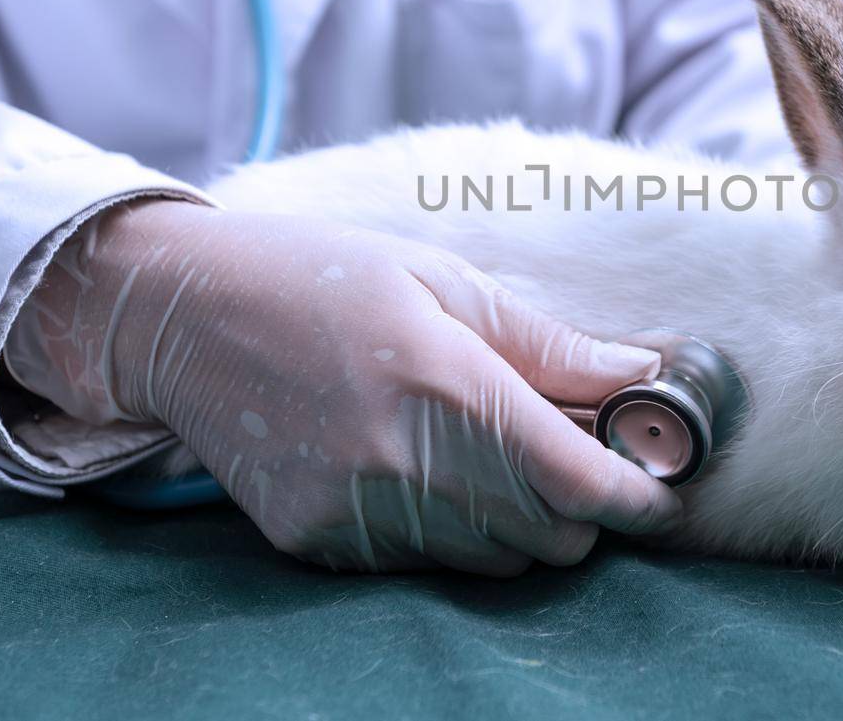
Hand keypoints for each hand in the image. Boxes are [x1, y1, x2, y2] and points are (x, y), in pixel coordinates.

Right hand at [5, 201, 680, 574]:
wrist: (182, 315)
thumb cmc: (319, 276)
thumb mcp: (438, 279)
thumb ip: (544, 341)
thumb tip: (638, 370)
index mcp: (441, 379)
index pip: (573, 479)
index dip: (634, 498)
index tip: (660, 496)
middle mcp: (399, 460)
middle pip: (546, 535)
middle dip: (582, 509)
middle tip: (572, 458)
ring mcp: (352, 510)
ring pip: (492, 561)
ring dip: (520, 524)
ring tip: (494, 458)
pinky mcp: (316, 541)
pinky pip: (422, 567)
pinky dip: (451, 534)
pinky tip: (426, 473)